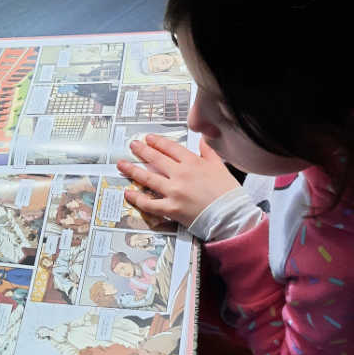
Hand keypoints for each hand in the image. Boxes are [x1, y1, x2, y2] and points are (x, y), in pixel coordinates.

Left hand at [116, 135, 240, 226]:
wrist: (231, 215)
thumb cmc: (228, 193)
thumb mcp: (220, 167)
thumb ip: (208, 152)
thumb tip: (202, 140)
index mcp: (193, 162)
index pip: (170, 148)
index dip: (157, 142)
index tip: (149, 138)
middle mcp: (180, 174)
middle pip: (155, 158)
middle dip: (141, 150)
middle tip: (133, 145)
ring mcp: (173, 191)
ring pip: (148, 178)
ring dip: (132, 170)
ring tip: (122, 164)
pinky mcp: (171, 208)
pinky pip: (149, 203)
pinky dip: (137, 198)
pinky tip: (128, 193)